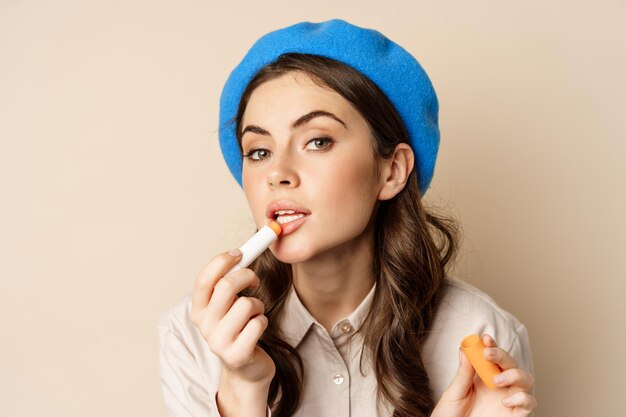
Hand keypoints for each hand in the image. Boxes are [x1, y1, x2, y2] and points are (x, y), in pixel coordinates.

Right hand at [190, 249, 275, 384]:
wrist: (245, 368)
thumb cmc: (239, 328)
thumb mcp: (227, 305)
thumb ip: (227, 282)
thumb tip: (243, 252)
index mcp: (198, 310)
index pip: (204, 279)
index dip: (222, 261)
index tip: (239, 253)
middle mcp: (204, 326)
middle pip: (226, 286)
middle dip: (247, 276)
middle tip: (254, 279)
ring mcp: (219, 342)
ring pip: (247, 304)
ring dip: (258, 304)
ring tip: (254, 314)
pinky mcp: (237, 354)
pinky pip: (258, 323)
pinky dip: (263, 320)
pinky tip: (257, 330)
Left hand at [432, 334, 536, 416]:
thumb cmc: (451, 414)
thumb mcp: (454, 392)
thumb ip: (463, 372)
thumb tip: (464, 349)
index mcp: (483, 376)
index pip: (493, 356)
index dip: (492, 345)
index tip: (485, 339)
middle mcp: (499, 386)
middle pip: (511, 363)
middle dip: (502, 355)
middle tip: (488, 354)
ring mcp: (509, 399)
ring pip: (526, 379)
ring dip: (515, 374)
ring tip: (496, 380)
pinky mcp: (515, 415)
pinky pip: (530, 403)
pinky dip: (522, 398)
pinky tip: (505, 401)